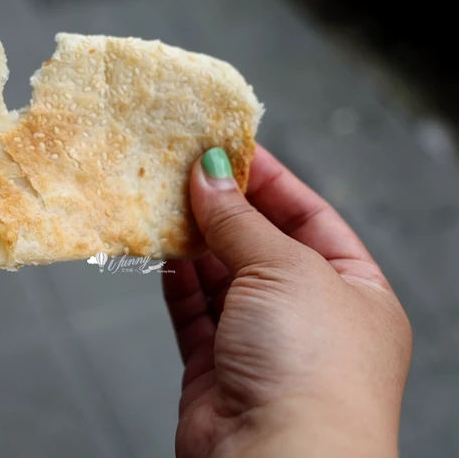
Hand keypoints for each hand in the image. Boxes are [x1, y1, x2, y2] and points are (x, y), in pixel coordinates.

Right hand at [164, 146, 411, 457]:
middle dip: (223, 206)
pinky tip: (160, 247)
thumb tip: (209, 172)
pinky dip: (175, 278)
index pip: (310, 215)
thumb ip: (240, 220)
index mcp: (354, 291)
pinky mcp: (215, 367)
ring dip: (192, 238)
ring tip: (162, 198)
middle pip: (260, 243)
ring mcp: (260, 343)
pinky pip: (192, 310)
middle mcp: (309, 316)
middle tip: (183, 166)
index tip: (226, 146)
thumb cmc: (312, 369)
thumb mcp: (286, 270)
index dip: (268, 179)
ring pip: (220, 275)